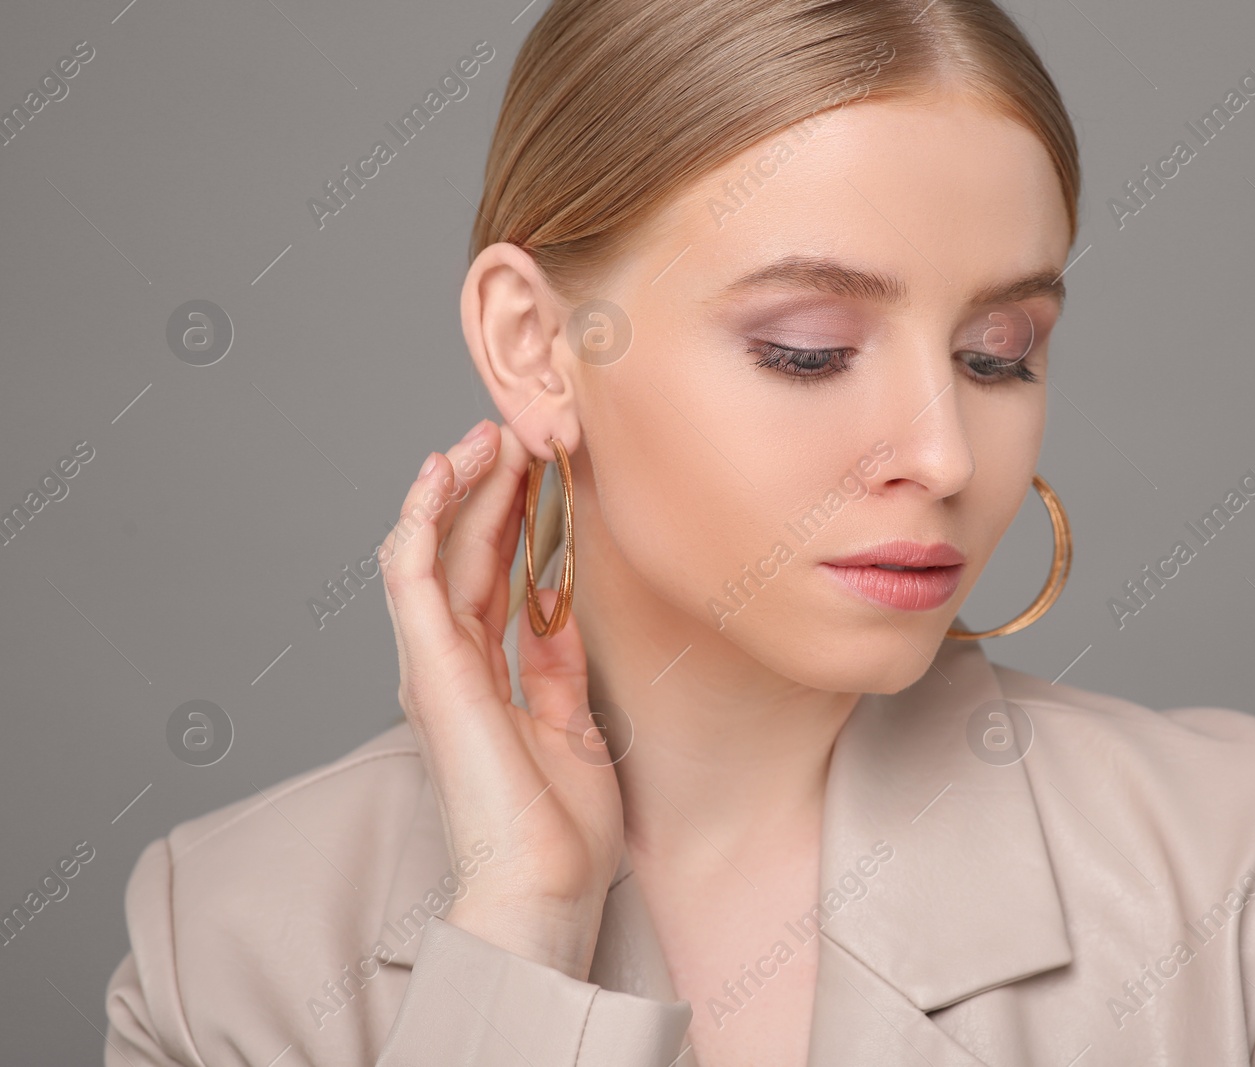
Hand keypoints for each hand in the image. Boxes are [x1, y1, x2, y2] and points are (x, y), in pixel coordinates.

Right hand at [377, 419, 620, 978]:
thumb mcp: (572, 726)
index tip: (545, 470)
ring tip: (488, 436)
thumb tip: (558, 611)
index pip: (493, 579)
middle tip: (518, 434)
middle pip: (465, 555)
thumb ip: (556, 666)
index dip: (515, 520)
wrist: (542, 886)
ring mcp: (434, 665)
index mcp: (484, 680)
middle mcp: (450, 666)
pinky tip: (442, 471)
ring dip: (458, 489)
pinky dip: (424, 517)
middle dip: (490, 490)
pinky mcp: (428, 667)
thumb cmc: (558, 830)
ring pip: (436, 550)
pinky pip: (413, 574)